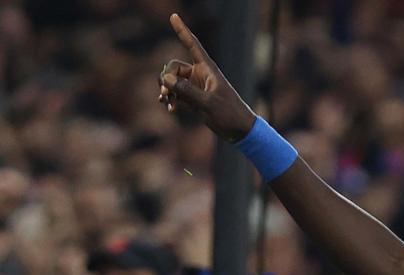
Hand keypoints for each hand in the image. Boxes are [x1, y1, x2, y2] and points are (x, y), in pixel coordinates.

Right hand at [159, 13, 256, 141]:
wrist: (239, 130)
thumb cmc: (228, 114)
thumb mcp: (206, 103)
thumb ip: (185, 90)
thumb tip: (165, 78)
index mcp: (207, 69)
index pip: (192, 45)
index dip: (182, 30)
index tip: (173, 16)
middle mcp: (200, 74)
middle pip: (174, 66)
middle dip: (166, 77)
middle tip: (165, 93)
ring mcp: (196, 85)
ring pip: (172, 80)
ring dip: (166, 89)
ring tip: (166, 102)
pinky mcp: (194, 97)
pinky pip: (176, 91)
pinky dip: (171, 98)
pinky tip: (170, 108)